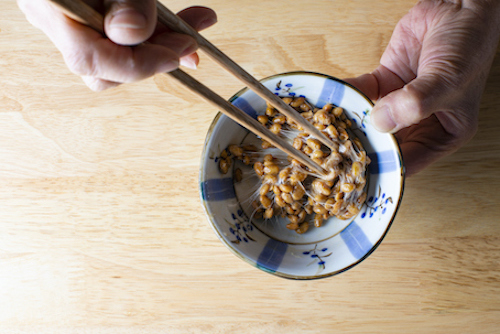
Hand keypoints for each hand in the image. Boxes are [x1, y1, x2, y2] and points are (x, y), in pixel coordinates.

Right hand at [17, 0, 216, 90]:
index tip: (175, 56)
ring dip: (160, 43)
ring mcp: (67, 16)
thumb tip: (131, 34)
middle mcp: (52, 15)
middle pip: (103, 65)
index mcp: (50, 2)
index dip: (137, 65)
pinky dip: (151, 30)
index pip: (90, 57)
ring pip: (114, 52)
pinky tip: (184, 20)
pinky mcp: (87, 11)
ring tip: (199, 22)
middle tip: (191, 41)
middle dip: (153, 57)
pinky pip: (118, 35)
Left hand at [346, 0, 499, 175]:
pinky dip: (349, 94)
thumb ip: (415, 104)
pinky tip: (335, 98)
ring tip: (329, 128)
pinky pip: (363, 93)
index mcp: (444, 133)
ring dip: (352, 121)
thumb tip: (381, 122)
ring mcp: (400, 102)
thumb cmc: (468, 46)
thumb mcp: (447, 81)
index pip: (410, 161)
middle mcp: (421, 121)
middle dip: (363, 146)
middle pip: (386, 143)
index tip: (359, 170)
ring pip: (371, 119)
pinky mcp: (386, 81)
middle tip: (336, 151)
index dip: (385, 167)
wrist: (459, 6)